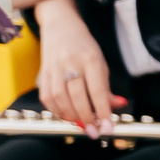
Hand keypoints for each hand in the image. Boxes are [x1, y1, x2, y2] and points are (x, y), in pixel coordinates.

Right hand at [33, 0, 119, 133]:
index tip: (108, 127)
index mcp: (90, 59)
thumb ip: (106, 87)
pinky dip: (56, 110)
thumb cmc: (85, 48)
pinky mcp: (42, 73)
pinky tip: (66, 116)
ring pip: (59, 97)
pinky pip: (46, 96)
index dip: (103, 111)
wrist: (60, 27)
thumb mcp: (101, 63)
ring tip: (82, 125)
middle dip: (87, 118)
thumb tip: (117, 106)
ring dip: (71, 116)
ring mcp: (54, 68)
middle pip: (77, 96)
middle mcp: (71, 63)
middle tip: (95, 132)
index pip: (97, 90)